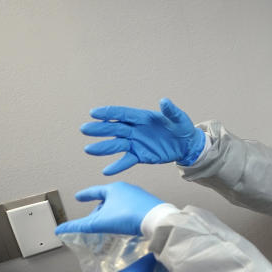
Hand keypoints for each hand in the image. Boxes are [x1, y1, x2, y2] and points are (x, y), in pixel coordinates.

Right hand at [55, 182, 163, 235]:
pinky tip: (125, 226)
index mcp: (114, 189)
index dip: (85, 195)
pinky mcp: (149, 206)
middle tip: (93, 219)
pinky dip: (125, 216)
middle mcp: (128, 189)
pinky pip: (132, 210)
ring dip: (113, 213)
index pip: (94, 191)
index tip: (79, 197)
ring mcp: (140, 197)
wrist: (157, 221)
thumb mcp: (100, 222)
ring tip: (108, 224)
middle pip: (108, 199)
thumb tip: (61, 229)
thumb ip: (80, 226)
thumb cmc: (129, 216)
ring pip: (121, 205)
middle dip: (100, 209)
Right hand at [82, 98, 205, 174]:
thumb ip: (170, 111)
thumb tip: (164, 101)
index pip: (121, 114)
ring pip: (116, 145)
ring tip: (89, 150)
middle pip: (114, 129)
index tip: (94, 113)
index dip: (108, 113)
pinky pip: (126, 160)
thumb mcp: (179, 118)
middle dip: (100, 129)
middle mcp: (134, 129)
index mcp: (141, 117)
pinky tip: (106, 171)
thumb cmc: (181, 127)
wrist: (186, 144)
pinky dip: (117, 166)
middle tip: (85, 129)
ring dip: (103, 148)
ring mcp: (135, 143)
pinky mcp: (139, 155)